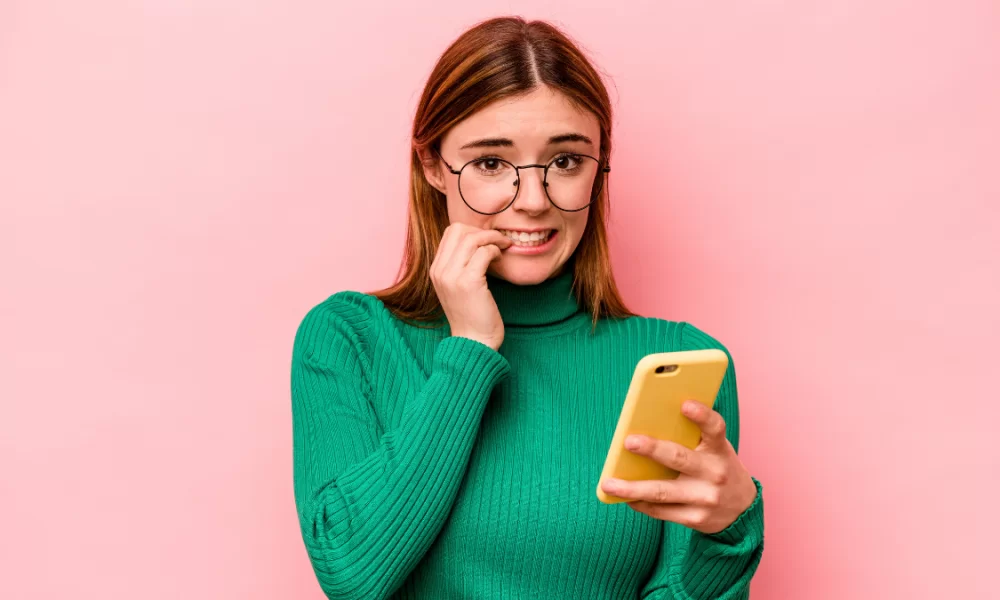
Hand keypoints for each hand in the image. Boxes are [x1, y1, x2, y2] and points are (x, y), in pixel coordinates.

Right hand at [430, 223, 512, 350]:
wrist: (474, 342)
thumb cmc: (471, 316)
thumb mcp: (457, 287)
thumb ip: (460, 266)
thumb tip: (478, 243)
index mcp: (435, 270)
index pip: (450, 233)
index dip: (472, 231)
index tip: (487, 240)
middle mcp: (440, 271)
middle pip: (459, 230)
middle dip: (482, 231)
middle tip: (498, 240)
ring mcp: (452, 276)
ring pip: (472, 238)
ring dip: (493, 238)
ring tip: (503, 247)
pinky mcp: (469, 282)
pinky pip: (484, 253)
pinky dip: (495, 251)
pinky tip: (500, 259)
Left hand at [600, 400, 757, 533]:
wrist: (742, 510)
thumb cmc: (717, 468)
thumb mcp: (714, 450)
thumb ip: (691, 438)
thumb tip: (647, 423)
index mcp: (719, 450)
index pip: (715, 428)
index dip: (702, 416)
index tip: (685, 404)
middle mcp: (715, 474)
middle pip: (678, 459)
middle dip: (652, 450)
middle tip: (628, 441)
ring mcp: (705, 499)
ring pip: (662, 492)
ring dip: (632, 488)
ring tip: (608, 484)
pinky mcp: (695, 519)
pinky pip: (661, 512)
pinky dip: (639, 503)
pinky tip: (624, 497)